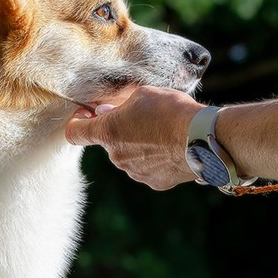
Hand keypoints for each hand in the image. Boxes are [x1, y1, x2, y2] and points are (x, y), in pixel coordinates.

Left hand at [64, 85, 205, 189]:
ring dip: (138, 145)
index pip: (75, 133)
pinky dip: (155, 159)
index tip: (88, 114)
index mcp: (108, 132)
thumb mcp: (143, 94)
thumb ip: (119, 104)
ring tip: (163, 132)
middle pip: (109, 143)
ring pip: (129, 156)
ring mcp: (135, 172)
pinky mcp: (154, 182)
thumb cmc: (172, 110)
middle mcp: (116, 157)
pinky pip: (148, 168)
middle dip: (120, 130)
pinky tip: (172, 147)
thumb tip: (105, 111)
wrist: (203, 138)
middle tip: (143, 117)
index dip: (78, 122)